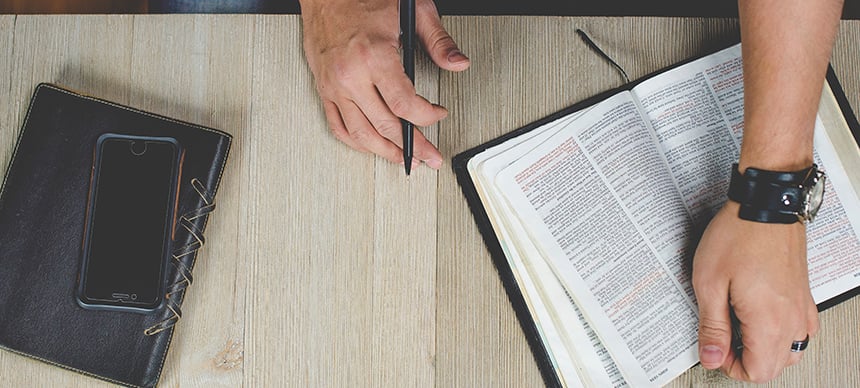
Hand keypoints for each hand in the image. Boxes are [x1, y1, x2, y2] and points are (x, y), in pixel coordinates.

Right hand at [300, 0, 469, 168]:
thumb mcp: (411, 11)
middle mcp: (351, 75)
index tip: (438, 115)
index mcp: (374, 57)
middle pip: (386, 125)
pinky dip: (357, 142)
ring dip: (385, 152)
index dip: (427, 117)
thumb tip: (458, 63)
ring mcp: (335, 85)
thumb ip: (438, 41)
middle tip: (430, 155)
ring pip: (361, 134)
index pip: (405, 105)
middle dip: (413, 145)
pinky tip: (372, 146)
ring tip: (403, 158)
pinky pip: (338, 126)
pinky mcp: (323, 89)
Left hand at [692, 201, 818, 382]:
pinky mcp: (803, 294)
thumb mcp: (709, 283)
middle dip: (746, 359)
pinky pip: (800, 329)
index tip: (715, 348)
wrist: (765, 203)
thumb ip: (712, 326)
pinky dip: (781, 332)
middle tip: (723, 337)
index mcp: (768, 321)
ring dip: (765, 348)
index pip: (757, 371)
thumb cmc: (738, 235)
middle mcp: (792, 318)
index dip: (731, 366)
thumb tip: (712, 357)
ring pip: (790, 350)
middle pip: (775, 366)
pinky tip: (759, 314)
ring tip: (738, 325)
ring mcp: (801, 306)